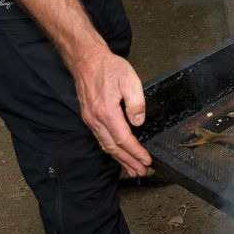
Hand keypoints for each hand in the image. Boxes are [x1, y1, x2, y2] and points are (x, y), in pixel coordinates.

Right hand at [74, 49, 150, 177]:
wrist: (87, 60)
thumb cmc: (109, 68)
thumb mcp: (130, 80)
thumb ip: (136, 103)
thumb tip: (138, 122)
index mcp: (107, 112)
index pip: (124, 139)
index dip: (136, 152)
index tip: (146, 161)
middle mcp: (96, 119)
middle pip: (114, 148)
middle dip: (129, 162)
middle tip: (141, 172)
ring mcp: (91, 120)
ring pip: (106, 145)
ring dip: (120, 159)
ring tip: (132, 169)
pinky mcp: (90, 118)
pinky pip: (101, 139)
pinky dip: (111, 150)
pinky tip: (118, 154)